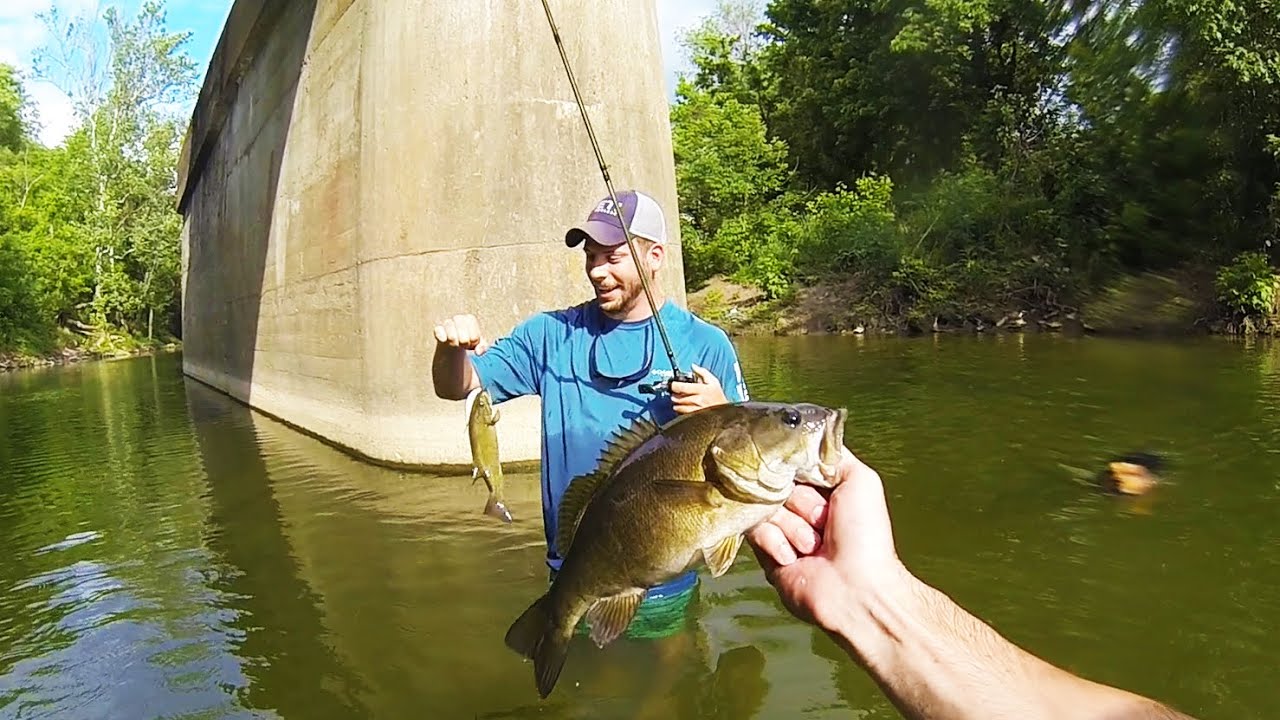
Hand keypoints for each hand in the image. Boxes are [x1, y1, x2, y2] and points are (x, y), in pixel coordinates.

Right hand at [433, 314, 488, 353]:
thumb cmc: (469, 340)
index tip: (472, 342)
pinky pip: (438, 331)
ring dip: (455, 344)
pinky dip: (442, 337)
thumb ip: (483, 347)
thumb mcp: (479, 343)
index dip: (473, 341)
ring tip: (456, 344)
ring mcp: (448, 323)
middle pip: (463, 335)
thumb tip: (478, 352)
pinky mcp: (438, 330)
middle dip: (464, 342)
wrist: (455, 342)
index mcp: (470, 319)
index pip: (474, 335)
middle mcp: (458, 318)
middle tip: (464, 344)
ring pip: (452, 336)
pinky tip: (444, 340)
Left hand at [669, 364, 728, 413]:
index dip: (674, 386)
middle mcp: (698, 399)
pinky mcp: (695, 416)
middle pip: (679, 397)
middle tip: (675, 393)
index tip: (673, 385)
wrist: (725, 412)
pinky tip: (682, 408)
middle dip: (675, 395)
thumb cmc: (718, 396)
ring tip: (678, 401)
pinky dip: (680, 410)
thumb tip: (693, 366)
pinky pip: (682, 413)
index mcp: (702, 389)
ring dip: (676, 403)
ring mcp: (696, 409)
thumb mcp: (713, 382)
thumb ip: (703, 372)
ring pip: (679, 406)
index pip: (682, 387)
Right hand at [745, 446, 902, 633]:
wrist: (855, 589)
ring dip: (791, 525)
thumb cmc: (865, 536)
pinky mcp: (766, 552)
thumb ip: (831, 453)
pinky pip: (755, 531)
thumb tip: (803, 436)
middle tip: (822, 520)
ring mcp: (781, 529)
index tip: (799, 474)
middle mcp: (799, 506)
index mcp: (821, 488)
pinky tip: (796, 557)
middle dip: (800, 501)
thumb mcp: (860, 480)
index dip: (793, 467)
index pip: (790, 461)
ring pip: (763, 506)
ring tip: (813, 545)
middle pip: (774, 482)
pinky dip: (777, 542)